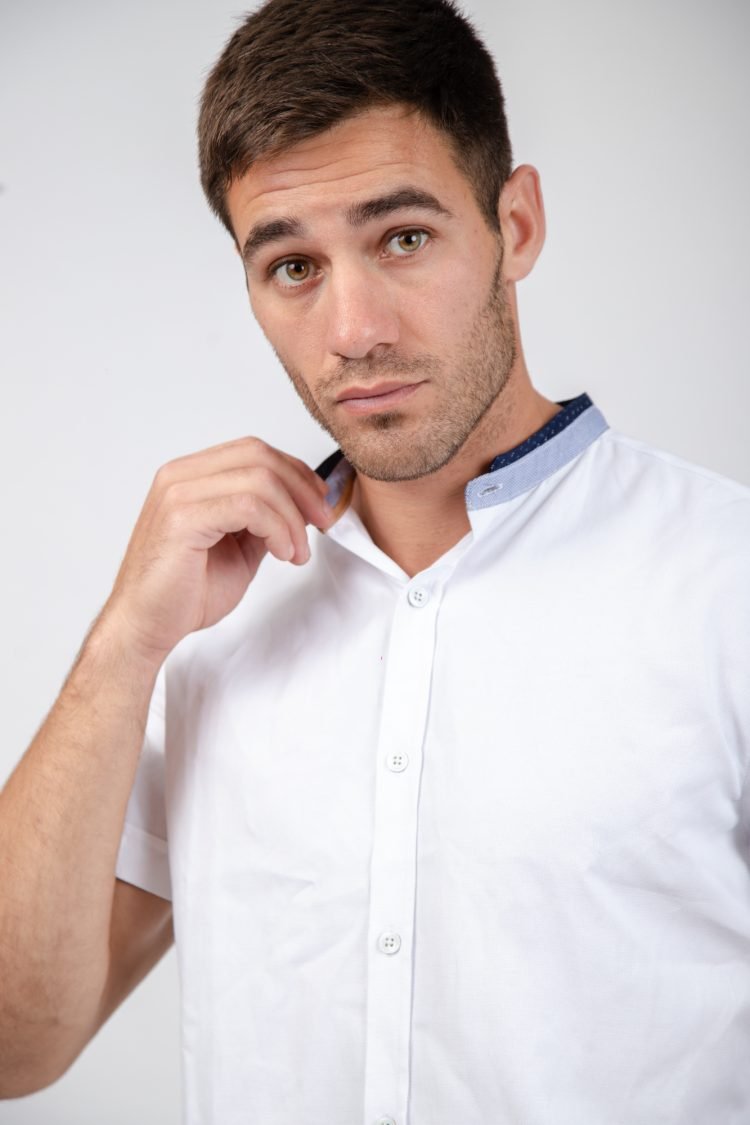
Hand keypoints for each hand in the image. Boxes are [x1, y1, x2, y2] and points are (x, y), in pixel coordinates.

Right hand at [99, 436, 333, 665]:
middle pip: (260, 456)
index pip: (254, 451)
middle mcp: (180, 475)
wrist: (146, 626)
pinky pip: (248, 506)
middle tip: (322, 523)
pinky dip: (277, 529)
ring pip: (260, 480)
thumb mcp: (239, 547)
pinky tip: (282, 554)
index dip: (296, 473)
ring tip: (296, 552)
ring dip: (291, 518)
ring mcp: (177, 492)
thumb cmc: (184, 592)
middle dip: (302, 489)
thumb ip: (264, 520)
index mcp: (192, 476)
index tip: (320, 505)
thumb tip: (301, 505)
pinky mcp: (180, 517)